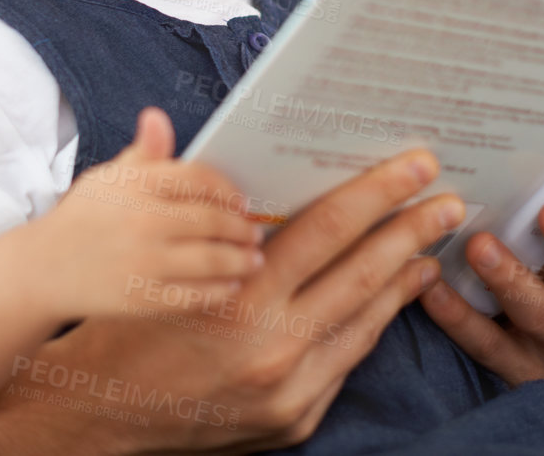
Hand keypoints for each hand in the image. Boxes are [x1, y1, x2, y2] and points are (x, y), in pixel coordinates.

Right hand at [0, 144, 459, 453]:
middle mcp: (272, 348)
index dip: (377, 192)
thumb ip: (169, 188)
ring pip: (366, 321)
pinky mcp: (295, 421)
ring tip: (435, 241)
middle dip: (412, 229)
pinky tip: (393, 294)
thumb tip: (166, 121)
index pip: (327, 230)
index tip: (416, 164)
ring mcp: (289, 392)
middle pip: (363, 274)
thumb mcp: (145, 255)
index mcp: (237, 297)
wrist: (92, 423)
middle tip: (450, 195)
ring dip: (405, 276)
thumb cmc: (117, 326)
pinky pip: (346, 360)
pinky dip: (373, 322)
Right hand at [47, 107, 264, 316]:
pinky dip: (220, 289)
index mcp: (137, 184)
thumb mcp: (109, 177)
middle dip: (241, 227)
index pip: (200, 179)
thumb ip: (144, 153)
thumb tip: (157, 116)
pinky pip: (195, 294)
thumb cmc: (85, 217)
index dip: (228, 190)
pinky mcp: (143, 297)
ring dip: (240, 260)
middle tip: (255, 231)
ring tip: (252, 259)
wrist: (44, 269)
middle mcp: (143, 220)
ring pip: (211, 259)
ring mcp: (144, 261)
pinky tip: (230, 285)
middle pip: (212, 219)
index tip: (243, 202)